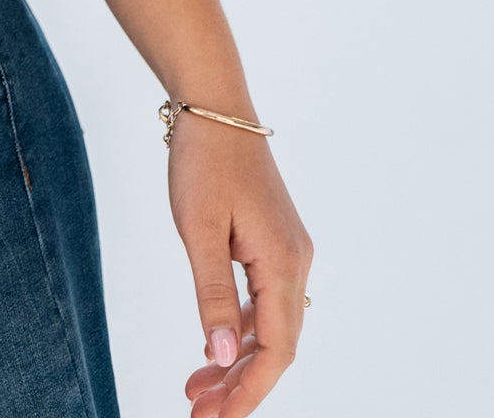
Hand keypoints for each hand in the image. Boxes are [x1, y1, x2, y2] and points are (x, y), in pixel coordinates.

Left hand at [169, 115, 311, 414]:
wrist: (215, 106)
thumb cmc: (204, 161)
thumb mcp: (198, 229)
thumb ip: (212, 294)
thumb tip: (222, 356)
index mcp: (283, 263)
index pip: (276, 349)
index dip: (249, 390)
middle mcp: (296, 262)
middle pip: (276, 344)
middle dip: (240, 385)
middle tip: (198, 412)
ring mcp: (287, 252)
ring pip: (270, 325)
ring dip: (237, 360)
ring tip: (197, 391)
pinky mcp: (273, 242)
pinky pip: (264, 302)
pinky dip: (240, 329)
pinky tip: (214, 348)